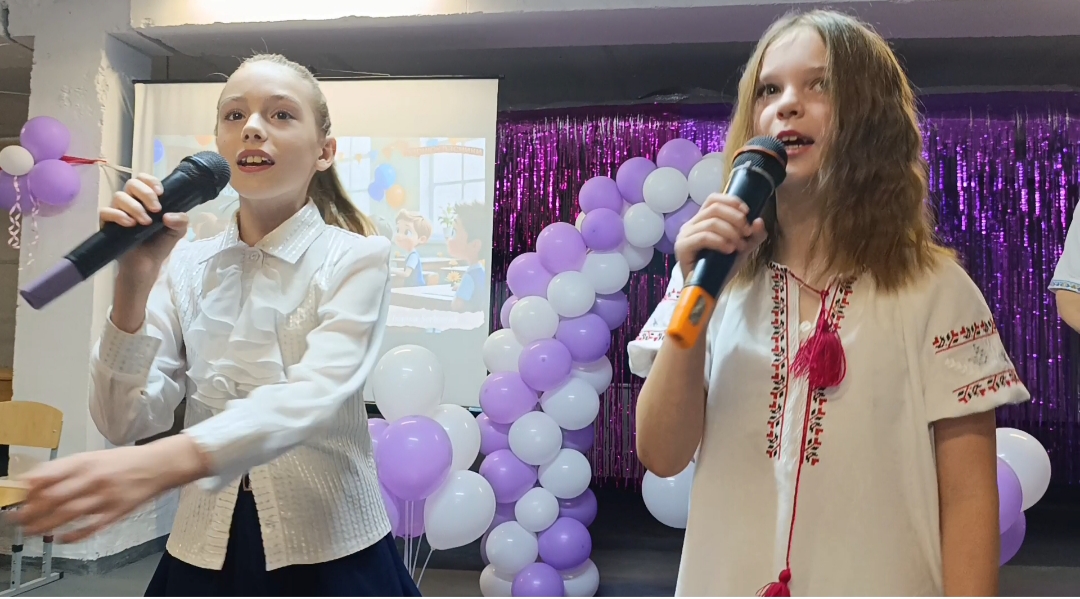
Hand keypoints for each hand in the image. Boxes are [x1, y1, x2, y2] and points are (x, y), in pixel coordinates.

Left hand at [9, 435, 208, 542]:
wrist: (159, 465)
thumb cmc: (125, 461)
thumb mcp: (94, 456)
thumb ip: (67, 468)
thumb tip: (36, 480)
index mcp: (85, 462)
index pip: (48, 475)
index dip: (28, 488)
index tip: (16, 496)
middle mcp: (93, 478)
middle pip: (54, 497)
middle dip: (31, 511)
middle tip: (18, 519)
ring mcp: (105, 497)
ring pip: (68, 514)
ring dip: (46, 525)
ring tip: (32, 531)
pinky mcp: (117, 512)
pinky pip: (91, 527)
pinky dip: (74, 536)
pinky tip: (61, 539)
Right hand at [99, 173, 188, 278]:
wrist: (147, 264)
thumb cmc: (160, 243)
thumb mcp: (177, 230)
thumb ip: (181, 220)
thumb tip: (168, 216)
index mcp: (146, 199)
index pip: (143, 179)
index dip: (151, 181)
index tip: (160, 192)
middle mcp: (131, 201)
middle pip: (131, 183)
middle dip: (145, 193)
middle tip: (156, 209)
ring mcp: (117, 211)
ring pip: (119, 196)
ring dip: (135, 207)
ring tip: (146, 222)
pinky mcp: (107, 223)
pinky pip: (105, 211)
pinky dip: (118, 215)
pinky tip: (130, 224)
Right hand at [674, 193, 766, 279]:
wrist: (709, 290)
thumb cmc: (721, 268)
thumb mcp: (742, 248)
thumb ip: (753, 235)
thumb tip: (759, 221)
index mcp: (702, 220)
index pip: (713, 199)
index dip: (731, 201)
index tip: (747, 213)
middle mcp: (691, 224)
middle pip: (714, 208)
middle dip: (736, 219)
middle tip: (747, 234)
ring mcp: (685, 235)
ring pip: (711, 222)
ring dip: (731, 232)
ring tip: (739, 246)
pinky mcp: (682, 247)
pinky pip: (703, 236)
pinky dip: (720, 241)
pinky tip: (729, 249)